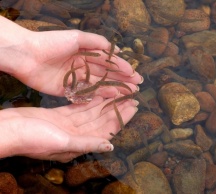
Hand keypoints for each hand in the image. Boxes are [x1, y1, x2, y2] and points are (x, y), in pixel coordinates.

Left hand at [0, 16, 142, 96]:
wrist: (28, 55)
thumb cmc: (52, 43)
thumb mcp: (77, 37)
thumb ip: (96, 42)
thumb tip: (115, 49)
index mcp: (86, 53)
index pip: (108, 62)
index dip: (122, 67)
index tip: (134, 73)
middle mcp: (84, 66)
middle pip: (106, 74)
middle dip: (122, 79)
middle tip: (137, 85)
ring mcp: (77, 79)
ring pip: (100, 84)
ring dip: (114, 88)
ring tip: (128, 93)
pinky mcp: (68, 89)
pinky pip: (87, 93)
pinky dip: (99, 95)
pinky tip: (110, 97)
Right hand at [0, 96, 137, 162]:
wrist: (8, 130)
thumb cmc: (33, 139)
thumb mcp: (63, 142)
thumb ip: (87, 142)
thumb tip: (110, 146)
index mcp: (79, 143)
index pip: (106, 129)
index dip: (121, 118)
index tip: (134, 107)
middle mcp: (76, 134)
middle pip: (102, 119)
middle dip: (117, 108)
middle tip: (132, 96)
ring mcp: (68, 124)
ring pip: (92, 112)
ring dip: (105, 103)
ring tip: (119, 92)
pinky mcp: (59, 115)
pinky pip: (79, 106)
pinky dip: (89, 100)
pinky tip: (99, 93)